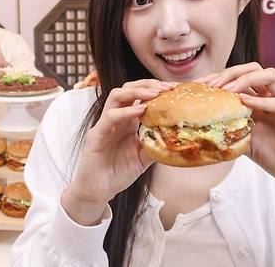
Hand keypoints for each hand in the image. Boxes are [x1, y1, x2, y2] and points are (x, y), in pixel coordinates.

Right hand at [62, 80, 175, 224]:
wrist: (99, 190)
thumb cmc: (118, 172)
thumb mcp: (144, 157)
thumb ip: (156, 144)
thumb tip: (178, 138)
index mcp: (127, 120)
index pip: (139, 95)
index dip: (156, 88)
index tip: (175, 89)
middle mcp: (116, 118)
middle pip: (128, 88)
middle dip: (148, 84)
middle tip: (167, 88)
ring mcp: (105, 124)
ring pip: (116, 96)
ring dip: (136, 91)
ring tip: (154, 94)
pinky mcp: (96, 135)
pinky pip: (110, 117)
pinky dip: (126, 112)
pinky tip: (140, 111)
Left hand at [200, 63, 274, 208]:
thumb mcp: (246, 142)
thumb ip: (231, 130)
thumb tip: (202, 128)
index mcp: (262, 101)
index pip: (241, 79)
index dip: (220, 78)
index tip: (201, 85)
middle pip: (254, 69)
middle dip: (231, 72)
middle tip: (213, 84)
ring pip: (270, 75)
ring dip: (245, 79)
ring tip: (227, 90)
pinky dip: (263, 101)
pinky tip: (245, 103)